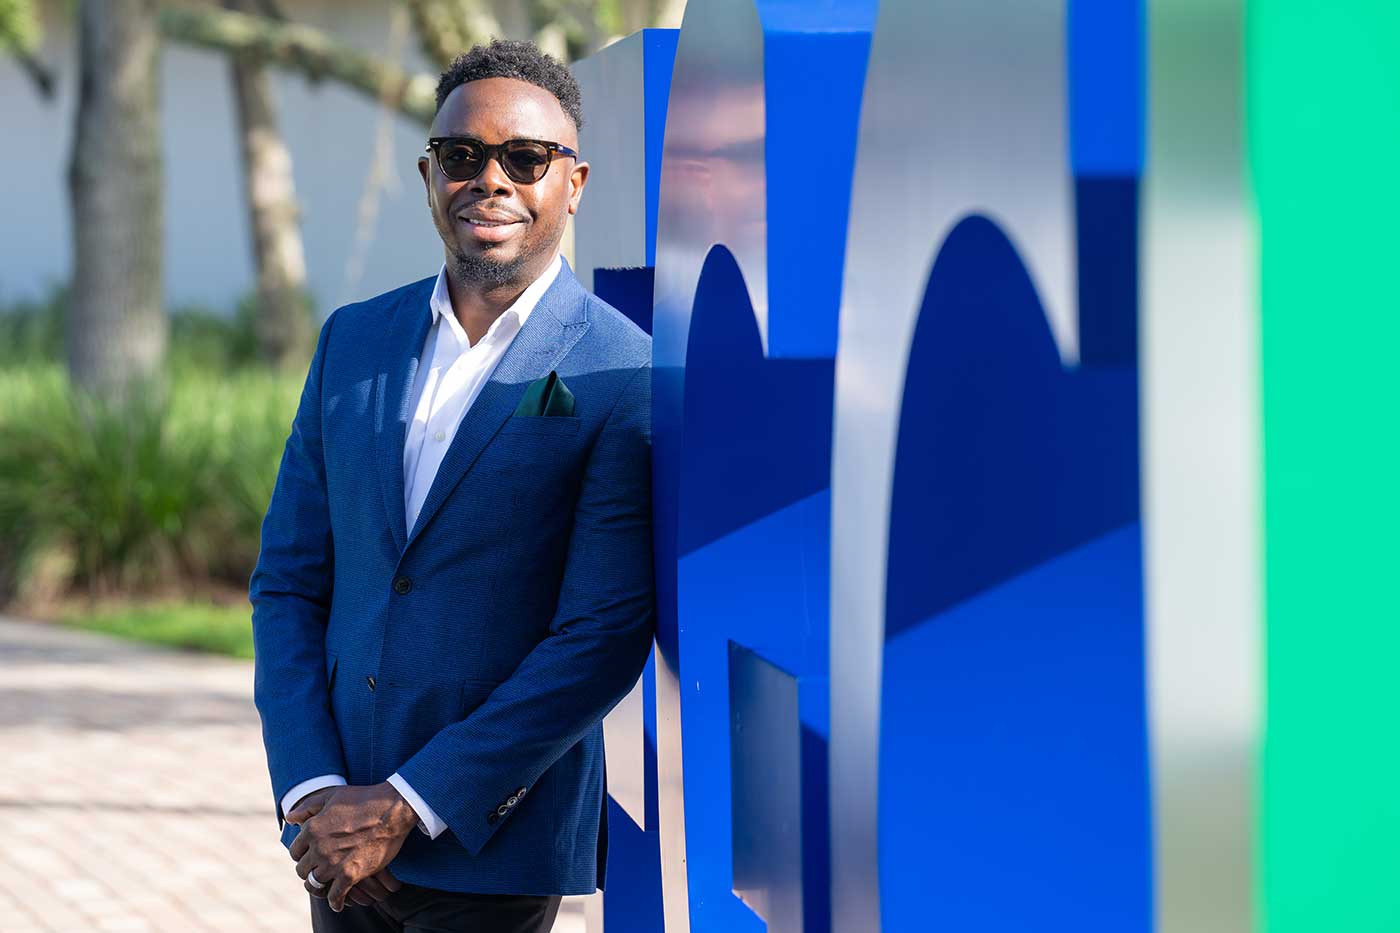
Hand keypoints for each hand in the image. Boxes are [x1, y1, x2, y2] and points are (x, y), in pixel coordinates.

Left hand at [288, 783, 417, 911]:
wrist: (392, 810)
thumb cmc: (363, 799)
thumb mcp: (332, 795)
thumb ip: (308, 806)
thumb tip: (290, 818)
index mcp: (312, 829)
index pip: (295, 851)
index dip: (303, 854)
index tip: (311, 855)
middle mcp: (318, 848)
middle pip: (302, 869)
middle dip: (310, 869)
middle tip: (320, 869)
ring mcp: (334, 863)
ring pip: (315, 884)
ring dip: (320, 885)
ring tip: (326, 885)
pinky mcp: (351, 875)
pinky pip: (335, 896)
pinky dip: (335, 902)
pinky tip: (337, 903)